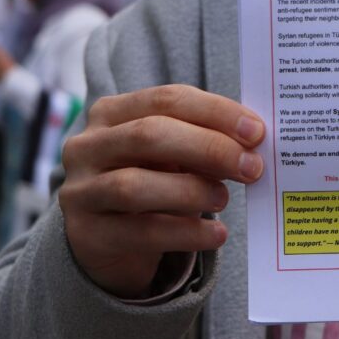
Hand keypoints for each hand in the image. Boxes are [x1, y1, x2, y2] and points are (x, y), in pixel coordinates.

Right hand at [59, 85, 265, 298]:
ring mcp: (81, 191)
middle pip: (149, 135)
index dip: (216, 112)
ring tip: (225, 198)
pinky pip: (139, 232)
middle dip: (209, 148)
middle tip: (252, 167)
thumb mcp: (170, 155)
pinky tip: (216, 235)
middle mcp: (87, 146)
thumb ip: (202, 143)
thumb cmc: (149, 182)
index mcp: (111, 113)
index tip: (256, 131)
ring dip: (191, 190)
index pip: (167, 99)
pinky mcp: (87, 235)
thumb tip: (252, 144)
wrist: (105, 240)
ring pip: (135, 185)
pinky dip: (185, 233)